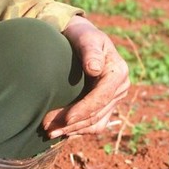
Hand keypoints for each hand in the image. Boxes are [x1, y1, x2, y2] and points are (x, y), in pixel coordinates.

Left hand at [43, 17, 129, 139]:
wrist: (81, 38)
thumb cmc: (82, 35)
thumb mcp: (86, 37)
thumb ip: (90, 51)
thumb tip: (95, 68)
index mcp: (118, 72)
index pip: (102, 97)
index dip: (84, 110)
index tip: (65, 119)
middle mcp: (121, 87)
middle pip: (97, 113)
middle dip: (72, 123)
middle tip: (47, 128)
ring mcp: (114, 98)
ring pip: (96, 123)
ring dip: (74, 130)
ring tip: (51, 133)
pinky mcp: (107, 105)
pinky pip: (95, 124)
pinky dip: (79, 130)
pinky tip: (62, 132)